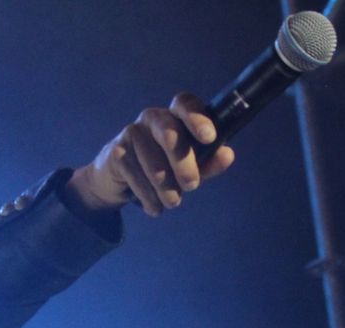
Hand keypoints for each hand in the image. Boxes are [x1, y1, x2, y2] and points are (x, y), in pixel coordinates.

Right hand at [66, 93, 235, 217]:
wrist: (118, 179)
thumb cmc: (162, 167)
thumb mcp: (189, 166)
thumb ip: (209, 161)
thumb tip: (227, 155)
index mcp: (174, 115)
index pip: (185, 103)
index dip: (197, 118)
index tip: (209, 138)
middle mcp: (152, 117)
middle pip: (170, 134)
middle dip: (184, 164)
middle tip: (192, 186)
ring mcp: (132, 132)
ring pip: (154, 163)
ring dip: (166, 189)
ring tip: (172, 202)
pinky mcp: (116, 152)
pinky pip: (137, 178)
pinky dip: (149, 197)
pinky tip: (154, 207)